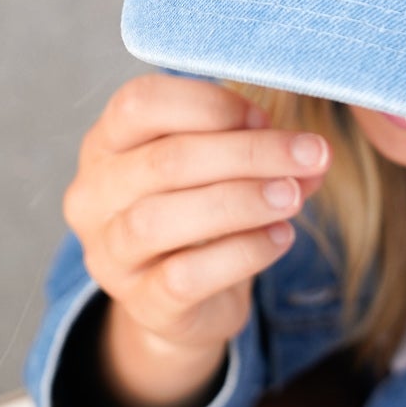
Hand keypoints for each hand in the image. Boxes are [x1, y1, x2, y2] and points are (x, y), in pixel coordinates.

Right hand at [62, 74, 329, 406]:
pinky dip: (241, 253)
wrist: (182, 300)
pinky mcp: (141, 303)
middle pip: (164, 161)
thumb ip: (257, 148)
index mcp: (107, 143)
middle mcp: (94, 195)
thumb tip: (310, 151)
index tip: (264, 117)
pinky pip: (184, 277)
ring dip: (241, 201)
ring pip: (161, 220)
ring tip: (292, 196)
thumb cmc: (199, 213)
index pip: (139, 103)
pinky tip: (280, 237)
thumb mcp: (218, 168)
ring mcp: (110, 254)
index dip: (209, 103)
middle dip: (248, 153)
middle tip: (309, 153)